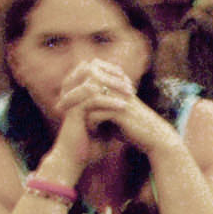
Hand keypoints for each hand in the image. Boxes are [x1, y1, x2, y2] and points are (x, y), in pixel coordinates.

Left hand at [58, 61, 176, 158]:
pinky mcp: (121, 111)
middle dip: (70, 95)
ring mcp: (119, 97)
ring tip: (66, 118)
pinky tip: (88, 129)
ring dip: (75, 108)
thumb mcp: (115, 111)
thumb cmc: (133, 126)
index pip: (87, 76)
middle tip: (59, 107)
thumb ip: (99, 103)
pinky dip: (89, 122)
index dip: (73, 86)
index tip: (61, 99)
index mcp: (116, 82)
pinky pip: (96, 113)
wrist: (154, 137)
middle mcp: (117, 85)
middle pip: (85, 83)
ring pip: (88, 97)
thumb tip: (79, 100)